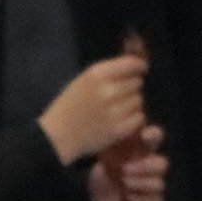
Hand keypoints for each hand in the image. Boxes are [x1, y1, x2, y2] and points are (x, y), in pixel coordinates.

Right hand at [37, 54, 152, 165]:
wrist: (59, 135)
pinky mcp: (119, 129)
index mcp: (97, 74)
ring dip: (133, 103)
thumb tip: (134, 65)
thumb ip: (107, 72)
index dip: (139, 66)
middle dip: (133, 87)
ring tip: (120, 108)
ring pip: (139, 100)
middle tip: (122, 95)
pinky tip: (123, 119)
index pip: (130, 64)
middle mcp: (107, 90)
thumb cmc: (71, 106)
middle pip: (137, 83)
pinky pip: (139, 118)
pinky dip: (134, 118)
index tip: (142, 69)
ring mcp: (114, 111)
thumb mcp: (84, 80)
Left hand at [85, 137, 167, 200]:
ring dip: (140, 185)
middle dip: (145, 167)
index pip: (155, 137)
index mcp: (140, 152)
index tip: (144, 136)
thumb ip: (113, 144)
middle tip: (124, 170)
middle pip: (162, 164)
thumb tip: (117, 128)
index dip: (154, 135)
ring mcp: (151, 187)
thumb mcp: (102, 157)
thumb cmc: (100, 175)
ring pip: (159, 184)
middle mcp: (149, 168)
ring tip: (123, 186)